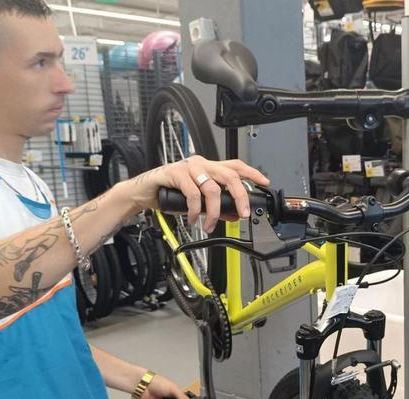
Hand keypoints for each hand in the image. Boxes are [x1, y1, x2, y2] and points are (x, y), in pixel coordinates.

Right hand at [120, 155, 269, 231]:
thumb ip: (216, 205)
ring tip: (209, 225)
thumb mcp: (198, 201)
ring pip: (211, 188)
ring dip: (214, 212)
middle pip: (229, 176)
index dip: (252, 173)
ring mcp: (188, 167)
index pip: (235, 166)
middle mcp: (201, 164)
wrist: (144, 192)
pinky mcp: (175, 173)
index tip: (264, 182)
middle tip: (242, 214)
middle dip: (240, 196)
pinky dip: (194, 210)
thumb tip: (235, 215)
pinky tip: (192, 219)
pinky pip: (192, 193)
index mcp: (209, 167)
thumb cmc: (171, 193)